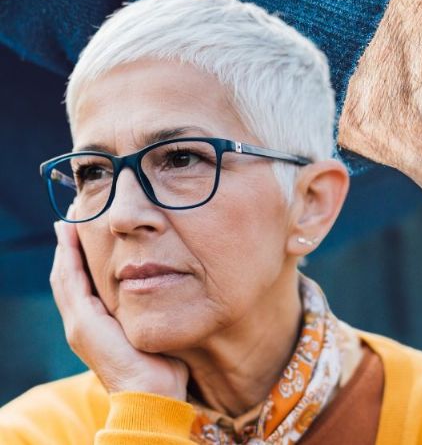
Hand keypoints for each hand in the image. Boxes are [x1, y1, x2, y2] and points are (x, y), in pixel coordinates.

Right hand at [50, 220, 187, 398]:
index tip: (82, 231)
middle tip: (71, 217)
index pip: (81, 284)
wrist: (151, 393)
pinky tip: (70, 238)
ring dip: (65, 247)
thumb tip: (168, 290)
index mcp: (95, 326)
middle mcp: (80, 324)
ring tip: (68, 220)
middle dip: (68, 247)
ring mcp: (78, 324)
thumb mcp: (152, 331)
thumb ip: (149, 312)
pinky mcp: (83, 323)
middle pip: (67, 276)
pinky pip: (71, 283)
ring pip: (64, 276)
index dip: (79, 258)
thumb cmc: (160, 367)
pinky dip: (68, 259)